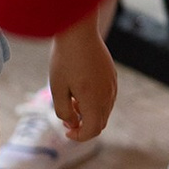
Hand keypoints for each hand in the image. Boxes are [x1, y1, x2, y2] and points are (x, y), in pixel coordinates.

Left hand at [46, 16, 117, 141]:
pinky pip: (107, 97)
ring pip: (104, 111)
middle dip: (84, 126)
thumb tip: (71, 122)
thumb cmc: (65, 59)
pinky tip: (81, 90)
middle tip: (68, 119)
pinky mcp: (112, 76)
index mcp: (94, 101)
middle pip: (100, 123)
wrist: (78, 31)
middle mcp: (107, 95)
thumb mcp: (57, 88)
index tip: (66, 131)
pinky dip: (95, 102)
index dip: (79, 137)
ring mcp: (112, 85)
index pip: (92, 131)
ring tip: (72, 101)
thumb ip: (63, 111)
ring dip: (90, 114)